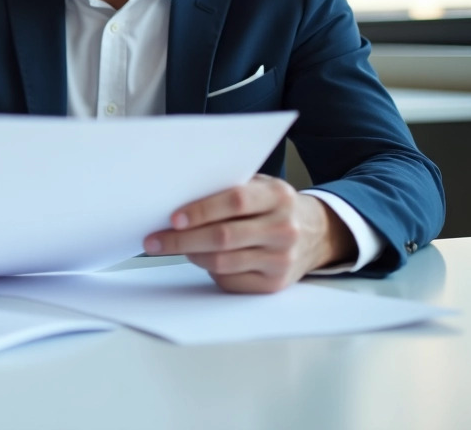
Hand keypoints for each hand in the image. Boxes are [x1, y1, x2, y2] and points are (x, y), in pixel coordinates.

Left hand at [142, 174, 356, 292]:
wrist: (316, 233)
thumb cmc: (273, 206)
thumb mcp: (260, 187)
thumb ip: (228, 189)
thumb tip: (177, 199)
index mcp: (278, 196)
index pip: (235, 202)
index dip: (201, 210)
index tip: (173, 218)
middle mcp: (284, 229)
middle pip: (224, 237)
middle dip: (182, 239)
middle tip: (155, 241)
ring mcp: (282, 259)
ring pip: (223, 262)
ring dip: (191, 255)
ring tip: (172, 247)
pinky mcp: (275, 284)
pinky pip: (230, 281)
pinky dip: (209, 270)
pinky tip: (199, 259)